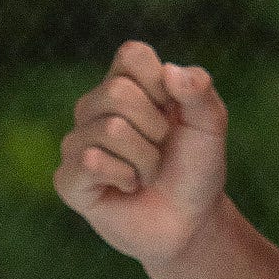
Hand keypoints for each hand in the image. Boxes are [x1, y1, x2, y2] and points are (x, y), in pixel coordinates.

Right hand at [54, 42, 227, 271]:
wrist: (190, 223)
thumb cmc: (196, 170)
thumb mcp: (210, 127)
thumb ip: (200, 92)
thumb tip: (170, 70)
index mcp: (126, 84)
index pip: (132, 54)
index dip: (160, 83)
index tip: (173, 111)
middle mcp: (94, 107)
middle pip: (117, 92)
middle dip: (155, 128)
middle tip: (161, 150)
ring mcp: (77, 142)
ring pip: (109, 130)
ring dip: (146, 160)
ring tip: (147, 174)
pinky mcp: (68, 179)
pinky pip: (92, 162)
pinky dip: (125, 178)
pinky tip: (128, 188)